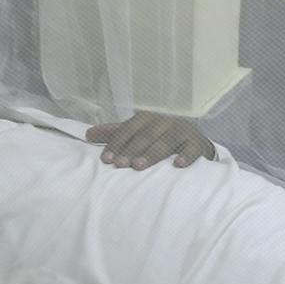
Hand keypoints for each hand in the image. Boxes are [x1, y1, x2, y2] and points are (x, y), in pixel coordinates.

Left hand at [86, 112, 215, 169]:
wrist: (193, 138)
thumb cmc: (159, 136)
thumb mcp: (137, 132)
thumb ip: (114, 133)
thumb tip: (87, 134)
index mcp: (146, 118)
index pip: (128, 130)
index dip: (117, 144)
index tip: (107, 159)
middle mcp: (163, 121)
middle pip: (145, 136)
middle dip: (131, 150)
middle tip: (121, 164)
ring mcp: (182, 131)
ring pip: (166, 142)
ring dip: (152, 153)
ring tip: (139, 166)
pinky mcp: (197, 142)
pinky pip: (192, 148)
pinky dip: (186, 155)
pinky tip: (178, 165)